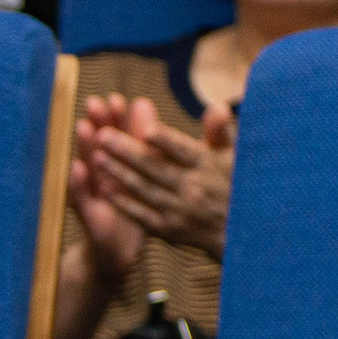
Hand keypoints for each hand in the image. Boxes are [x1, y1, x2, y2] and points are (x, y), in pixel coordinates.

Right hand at [67, 93, 148, 276]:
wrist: (120, 252)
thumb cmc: (136, 212)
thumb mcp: (149, 180)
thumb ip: (150, 145)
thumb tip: (153, 112)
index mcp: (122, 165)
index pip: (121, 136)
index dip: (118, 118)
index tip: (119, 99)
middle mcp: (104, 175)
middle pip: (101, 145)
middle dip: (99, 124)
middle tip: (97, 103)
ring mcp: (93, 193)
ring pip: (88, 166)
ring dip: (83, 147)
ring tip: (84, 127)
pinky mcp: (87, 214)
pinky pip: (81, 198)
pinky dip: (76, 183)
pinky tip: (76, 168)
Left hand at [82, 96, 234, 260]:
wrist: (241, 231)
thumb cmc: (235, 183)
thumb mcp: (234, 156)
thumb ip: (220, 132)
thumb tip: (217, 108)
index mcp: (208, 166)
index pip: (184, 150)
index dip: (165, 140)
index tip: (145, 129)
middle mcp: (193, 189)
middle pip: (155, 167)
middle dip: (126, 151)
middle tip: (102, 135)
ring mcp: (179, 211)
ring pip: (143, 189)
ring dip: (118, 173)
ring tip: (96, 156)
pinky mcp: (168, 229)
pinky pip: (141, 214)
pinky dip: (122, 202)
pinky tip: (104, 188)